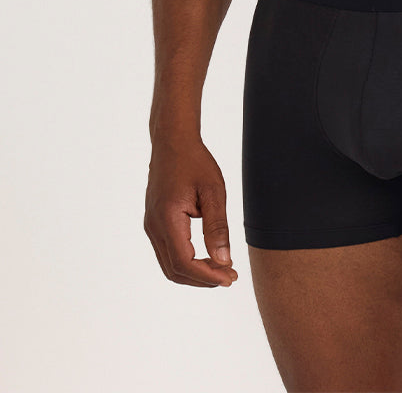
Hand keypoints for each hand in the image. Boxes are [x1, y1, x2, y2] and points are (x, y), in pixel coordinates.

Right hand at [144, 134, 238, 287]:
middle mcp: (154, 227)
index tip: (230, 277)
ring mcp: (151, 226)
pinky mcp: (154, 223)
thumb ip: (217, 227)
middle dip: (203, 279)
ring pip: (169, 265)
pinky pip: (167, 252)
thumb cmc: (195, 162)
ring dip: (194, 273)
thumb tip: (224, 261)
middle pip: (175, 270)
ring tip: (221, 270)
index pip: (184, 262)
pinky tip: (206, 257)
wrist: (173, 142)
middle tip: (230, 277)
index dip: (208, 275)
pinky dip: (186, 262)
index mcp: (167, 219)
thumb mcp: (213, 191)